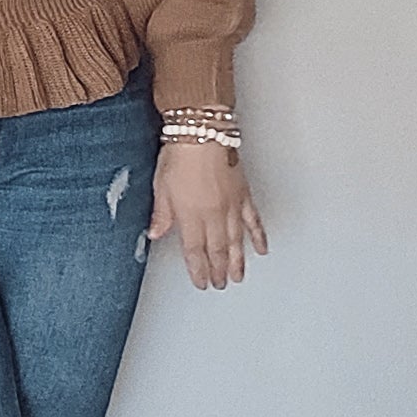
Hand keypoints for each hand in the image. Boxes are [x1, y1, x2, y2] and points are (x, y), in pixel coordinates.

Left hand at [146, 141, 267, 288]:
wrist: (203, 132)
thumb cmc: (180, 154)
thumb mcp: (160, 186)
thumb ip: (161, 213)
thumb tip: (155, 233)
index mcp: (190, 216)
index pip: (194, 251)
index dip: (198, 270)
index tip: (201, 282)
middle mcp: (212, 215)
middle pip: (216, 250)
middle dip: (217, 270)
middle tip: (220, 284)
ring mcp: (230, 206)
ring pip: (235, 241)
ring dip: (237, 261)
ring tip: (238, 276)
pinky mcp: (243, 195)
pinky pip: (253, 220)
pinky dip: (258, 236)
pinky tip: (261, 248)